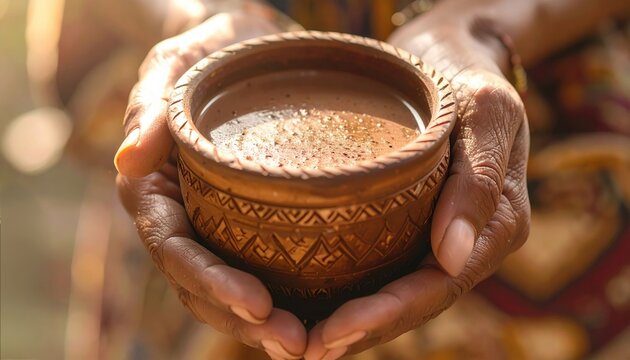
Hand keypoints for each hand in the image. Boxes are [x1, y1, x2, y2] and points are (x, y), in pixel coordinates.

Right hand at [115, 10, 306, 358]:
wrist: (238, 49)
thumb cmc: (207, 52)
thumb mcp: (178, 63)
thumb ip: (151, 106)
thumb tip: (127, 157)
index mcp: (156, 187)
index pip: (175, 247)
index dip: (211, 281)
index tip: (258, 304)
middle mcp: (182, 216)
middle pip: (200, 285)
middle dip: (242, 319)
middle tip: (295, 343)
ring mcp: (213, 225)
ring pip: (227, 290)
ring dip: (262, 325)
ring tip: (308, 346)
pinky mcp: (247, 224)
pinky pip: (258, 269)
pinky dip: (283, 299)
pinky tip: (317, 319)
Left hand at [304, 15, 530, 359]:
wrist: (451, 55)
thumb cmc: (469, 77)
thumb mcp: (487, 111)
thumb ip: (480, 180)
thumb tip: (452, 256)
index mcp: (494, 225)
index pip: (439, 285)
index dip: (388, 315)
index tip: (333, 331)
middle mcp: (467, 241)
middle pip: (415, 302)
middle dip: (362, 331)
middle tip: (304, 350)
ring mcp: (440, 235)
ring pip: (398, 293)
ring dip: (353, 323)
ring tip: (300, 342)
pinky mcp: (413, 223)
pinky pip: (385, 266)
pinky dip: (352, 290)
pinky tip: (313, 301)